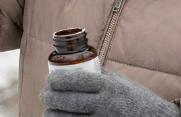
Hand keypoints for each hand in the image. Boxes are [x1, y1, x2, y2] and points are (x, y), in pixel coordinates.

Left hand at [40, 69, 180, 116]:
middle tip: (44, 94)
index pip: (77, 80)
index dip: (58, 80)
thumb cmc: (135, 99)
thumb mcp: (119, 82)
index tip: (49, 79)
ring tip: (48, 109)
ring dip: (52, 114)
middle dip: (50, 97)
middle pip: (68, 100)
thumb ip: (99, 75)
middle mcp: (105, 104)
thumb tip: (74, 67)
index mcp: (109, 86)